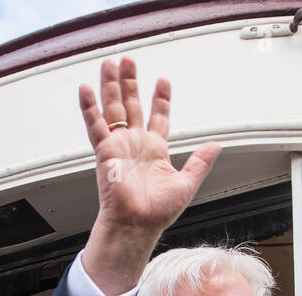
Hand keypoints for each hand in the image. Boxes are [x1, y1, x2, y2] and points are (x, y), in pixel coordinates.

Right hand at [77, 57, 220, 295]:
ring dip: (110, 87)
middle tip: (128, 62)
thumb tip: (216, 145)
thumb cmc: (157, 213)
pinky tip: (85, 90)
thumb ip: (200, 162)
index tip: (162, 81)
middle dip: (130, 83)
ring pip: (113, 109)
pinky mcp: (105, 153)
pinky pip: (95, 126)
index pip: (157, 117)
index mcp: (154, 151)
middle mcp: (135, 145)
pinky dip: (89, 108)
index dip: (161, 99)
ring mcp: (119, 147)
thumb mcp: (187, 183)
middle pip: (131, 106)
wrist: (137, 226)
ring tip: (110, 64)